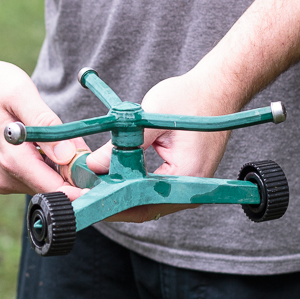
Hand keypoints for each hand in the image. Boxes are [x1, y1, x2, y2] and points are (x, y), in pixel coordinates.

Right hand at [0, 57, 88, 197]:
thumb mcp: (22, 94)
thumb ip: (45, 124)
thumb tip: (67, 155)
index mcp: (10, 160)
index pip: (55, 189)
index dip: (80, 182)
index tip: (95, 169)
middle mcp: (4, 176)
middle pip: (53, 187)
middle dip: (71, 170)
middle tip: (78, 142)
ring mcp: (2, 179)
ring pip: (45, 183)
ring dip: (58, 166)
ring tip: (56, 139)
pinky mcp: (2, 177)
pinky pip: (34, 178)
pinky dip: (45, 164)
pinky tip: (42, 144)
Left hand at [86, 69, 232, 221]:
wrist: (217, 89)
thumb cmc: (190, 98)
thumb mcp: (152, 117)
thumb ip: (123, 143)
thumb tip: (93, 165)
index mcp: (187, 176)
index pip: (141, 203)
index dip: (109, 202)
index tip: (84, 194)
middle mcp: (191, 189)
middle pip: (143, 208)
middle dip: (111, 202)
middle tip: (82, 191)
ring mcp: (189, 187)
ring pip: (147, 202)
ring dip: (120, 194)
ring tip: (92, 184)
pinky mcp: (184, 179)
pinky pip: (154, 190)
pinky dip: (133, 185)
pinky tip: (112, 176)